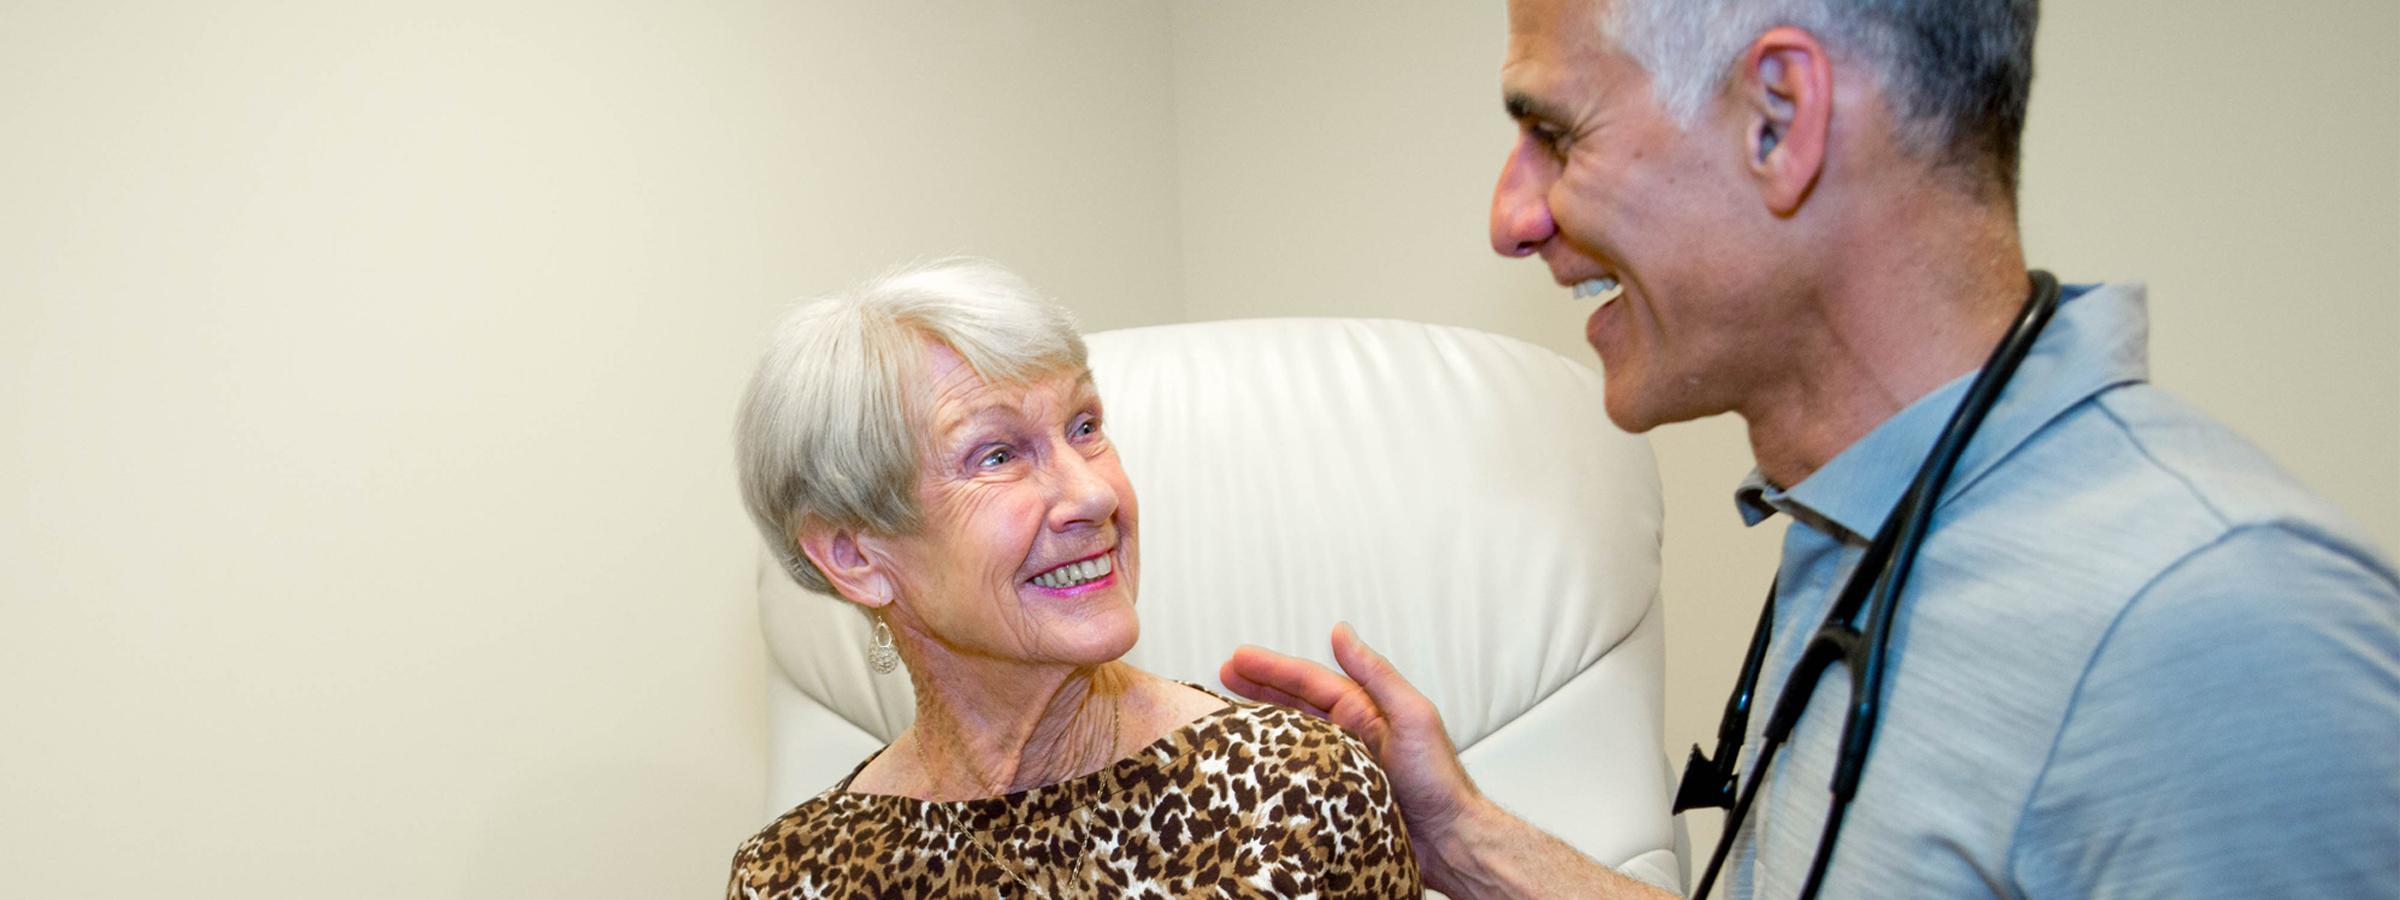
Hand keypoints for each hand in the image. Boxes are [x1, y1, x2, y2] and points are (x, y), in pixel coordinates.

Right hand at [1221, 623, 1484, 882]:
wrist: (1447, 839)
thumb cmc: (1438, 780)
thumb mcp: (1412, 715)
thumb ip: (1376, 674)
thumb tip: (1342, 632)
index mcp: (1362, 711)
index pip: (1308, 681)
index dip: (1272, 668)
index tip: (1238, 658)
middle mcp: (1345, 734)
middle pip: (1292, 703)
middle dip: (1257, 685)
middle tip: (1222, 672)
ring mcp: (1336, 765)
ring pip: (1287, 736)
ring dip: (1257, 720)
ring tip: (1223, 710)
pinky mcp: (1330, 797)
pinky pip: (1291, 774)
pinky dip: (1268, 763)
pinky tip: (1247, 763)